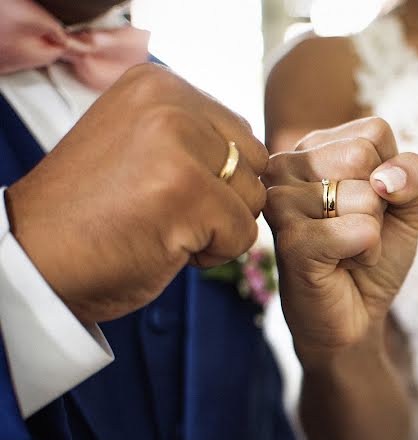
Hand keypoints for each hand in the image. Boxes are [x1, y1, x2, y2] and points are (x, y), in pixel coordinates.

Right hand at [5, 63, 268, 322]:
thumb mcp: (144, 145)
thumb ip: (196, 136)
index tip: (158, 187)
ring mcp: (179, 144)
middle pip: (252, 164)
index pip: (239, 134)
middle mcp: (170, 102)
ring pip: (252, 199)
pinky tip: (164, 245)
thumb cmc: (93, 212)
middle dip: (223, 200)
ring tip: (160, 226)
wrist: (34, 256)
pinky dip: (212, 254)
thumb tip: (262, 157)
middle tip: (163, 211)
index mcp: (159, 83)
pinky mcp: (189, 192)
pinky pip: (243, 234)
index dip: (213, 178)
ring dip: (217, 228)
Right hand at [262, 117, 417, 366]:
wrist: (353, 317)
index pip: (374, 130)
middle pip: (365, 155)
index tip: (369, 205)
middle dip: (380, 203)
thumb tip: (387, 180)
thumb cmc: (373, 255)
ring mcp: (281, 201)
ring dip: (372, 233)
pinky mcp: (289, 239)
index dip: (390, 175)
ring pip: (366, 195)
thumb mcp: (407, 207)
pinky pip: (362, 230)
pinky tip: (340, 264)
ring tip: (344, 248)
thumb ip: (413, 175)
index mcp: (312, 147)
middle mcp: (286, 165)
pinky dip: (367, 253)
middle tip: (355, 230)